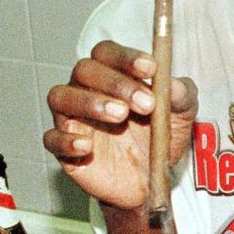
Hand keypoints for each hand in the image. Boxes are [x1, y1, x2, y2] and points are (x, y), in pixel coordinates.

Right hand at [43, 40, 197, 207]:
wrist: (151, 180)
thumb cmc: (159, 137)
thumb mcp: (181, 115)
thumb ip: (182, 95)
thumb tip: (176, 84)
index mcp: (112, 74)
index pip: (107, 53)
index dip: (127, 57)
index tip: (151, 69)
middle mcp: (86, 90)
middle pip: (85, 70)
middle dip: (116, 83)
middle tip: (146, 103)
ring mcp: (72, 119)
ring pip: (61, 97)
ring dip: (89, 102)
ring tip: (120, 116)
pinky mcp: (65, 150)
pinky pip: (51, 139)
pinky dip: (65, 139)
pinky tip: (87, 145)